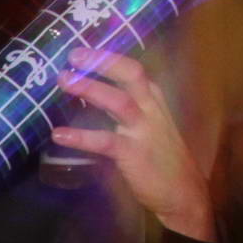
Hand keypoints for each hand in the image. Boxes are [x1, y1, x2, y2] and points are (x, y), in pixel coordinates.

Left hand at [49, 50, 216, 241]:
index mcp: (154, 100)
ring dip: (90, 88)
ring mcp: (145, 132)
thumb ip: (124, 108)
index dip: (108, 57)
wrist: (183, 194)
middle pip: (131, 75)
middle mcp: (152, 110)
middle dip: (102, 62)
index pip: (134, 69)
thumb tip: (86, 91)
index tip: (83, 48)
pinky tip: (59, 134)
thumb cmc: (160, 157)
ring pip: (119, 102)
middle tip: (73, 55)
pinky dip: (81, 137)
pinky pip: (105, 142)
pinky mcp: (134, 155)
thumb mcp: (148, 125)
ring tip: (63, 80)